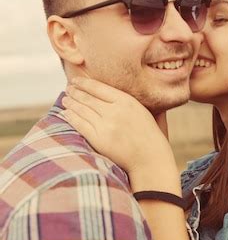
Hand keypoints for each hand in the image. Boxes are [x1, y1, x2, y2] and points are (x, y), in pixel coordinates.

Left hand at [61, 77, 175, 177]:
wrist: (150, 159)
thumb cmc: (149, 135)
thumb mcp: (143, 111)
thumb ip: (128, 100)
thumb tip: (116, 89)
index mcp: (126, 101)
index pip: (98, 87)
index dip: (84, 83)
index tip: (76, 80)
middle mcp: (115, 111)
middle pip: (88, 98)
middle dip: (75, 92)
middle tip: (68, 89)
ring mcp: (106, 126)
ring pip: (82, 110)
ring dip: (71, 103)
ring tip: (65, 99)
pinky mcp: (99, 140)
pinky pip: (80, 125)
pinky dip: (71, 117)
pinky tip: (66, 113)